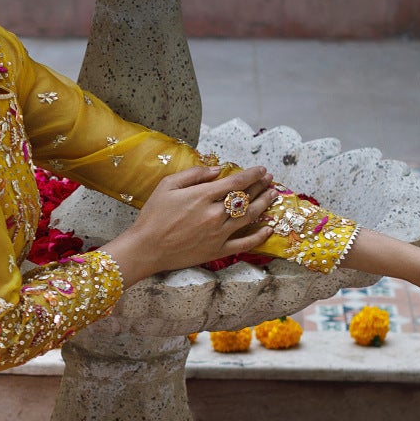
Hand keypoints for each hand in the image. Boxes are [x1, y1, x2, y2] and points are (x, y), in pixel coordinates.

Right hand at [108, 163, 276, 282]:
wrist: (146, 248)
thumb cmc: (153, 215)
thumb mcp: (167, 185)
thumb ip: (194, 174)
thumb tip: (217, 170)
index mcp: (202, 196)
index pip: (236, 182)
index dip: (252, 174)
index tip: (261, 169)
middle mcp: (215, 214)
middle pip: (246, 198)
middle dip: (261, 186)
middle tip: (270, 179)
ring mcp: (218, 234)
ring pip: (249, 217)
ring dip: (264, 204)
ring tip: (273, 196)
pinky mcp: (217, 250)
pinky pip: (244, 244)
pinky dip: (258, 236)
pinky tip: (267, 228)